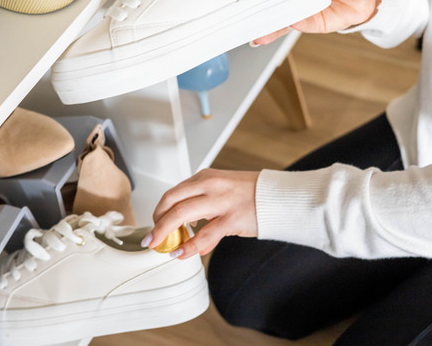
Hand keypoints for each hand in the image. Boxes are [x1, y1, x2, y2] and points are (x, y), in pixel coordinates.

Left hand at [145, 169, 259, 258]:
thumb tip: (196, 243)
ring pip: (181, 214)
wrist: (280, 197)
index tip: (156, 224)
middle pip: (171, 201)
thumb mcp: (225, 198)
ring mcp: (220, 201)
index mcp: (206, 177)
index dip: (160, 210)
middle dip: (156, 221)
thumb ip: (208, 218)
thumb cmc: (253, 196)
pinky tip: (182, 253)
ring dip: (164, 232)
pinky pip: (204, 234)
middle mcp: (210, 185)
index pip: (173, 193)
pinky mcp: (232, 218)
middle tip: (151, 237)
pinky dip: (189, 246)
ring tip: (159, 246)